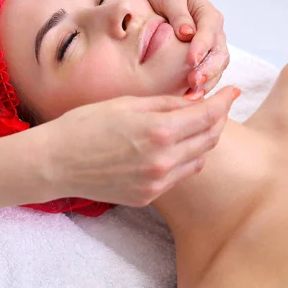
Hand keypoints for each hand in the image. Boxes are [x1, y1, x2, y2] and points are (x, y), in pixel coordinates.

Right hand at [38, 86, 239, 206]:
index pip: (208, 115)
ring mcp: (156, 182)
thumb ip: (165, 104)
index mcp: (159, 131)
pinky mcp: (148, 196)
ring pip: (198, 160)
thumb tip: (195, 101)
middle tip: (215, 106)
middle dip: (217, 120)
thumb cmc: (85, 125)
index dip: (224, 101)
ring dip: (202, 141)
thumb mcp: (126, 104)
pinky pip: (179, 176)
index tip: (232, 91)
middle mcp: (164, 160)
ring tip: (193, 126)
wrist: (55, 162)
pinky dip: (184, 159)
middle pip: (210, 139)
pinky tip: (173, 147)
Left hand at [142, 0, 229, 95]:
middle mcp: (215, 32)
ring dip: (207, 83)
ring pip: (217, 67)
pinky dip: (201, 86)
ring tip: (192, 97)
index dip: (201, 48)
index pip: (210, 33)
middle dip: (208, 71)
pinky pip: (207, 73)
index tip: (190, 61)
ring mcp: (210, 46)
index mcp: (209, 15)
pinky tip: (188, 97)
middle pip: (219, 54)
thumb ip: (179, 15)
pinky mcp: (202, 56)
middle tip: (193, 84)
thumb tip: (187, 33)